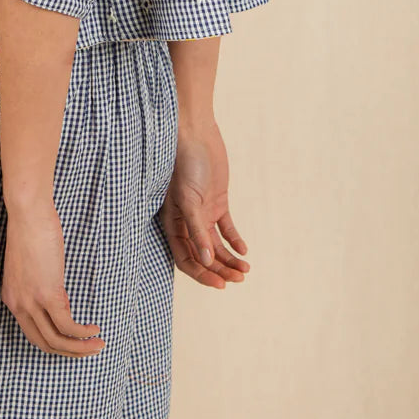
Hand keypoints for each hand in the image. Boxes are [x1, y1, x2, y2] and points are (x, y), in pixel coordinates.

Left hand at [1, 196, 105, 355]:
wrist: (28, 213)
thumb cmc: (32, 230)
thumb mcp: (33, 266)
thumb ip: (41, 285)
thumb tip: (60, 299)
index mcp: (12, 298)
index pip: (33, 332)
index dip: (56, 338)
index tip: (74, 335)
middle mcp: (18, 305)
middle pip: (44, 343)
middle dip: (69, 351)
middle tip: (89, 349)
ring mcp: (31, 301)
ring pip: (56, 340)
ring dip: (80, 347)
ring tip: (98, 344)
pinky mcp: (47, 294)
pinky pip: (67, 326)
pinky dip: (83, 333)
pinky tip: (94, 329)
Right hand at [158, 117, 249, 287]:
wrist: (195, 133)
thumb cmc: (184, 163)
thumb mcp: (188, 198)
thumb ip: (196, 230)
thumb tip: (205, 262)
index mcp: (172, 223)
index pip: (185, 258)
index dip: (202, 274)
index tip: (221, 284)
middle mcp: (186, 221)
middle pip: (202, 256)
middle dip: (219, 270)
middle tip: (238, 280)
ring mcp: (203, 212)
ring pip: (216, 245)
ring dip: (229, 259)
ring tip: (245, 271)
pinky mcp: (217, 202)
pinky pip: (225, 228)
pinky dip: (234, 241)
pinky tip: (244, 251)